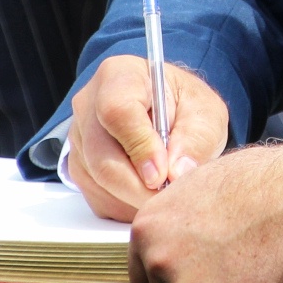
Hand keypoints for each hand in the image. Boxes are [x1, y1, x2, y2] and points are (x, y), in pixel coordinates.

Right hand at [64, 53, 229, 221]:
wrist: (169, 112)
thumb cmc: (184, 106)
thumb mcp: (204, 112)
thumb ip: (195, 139)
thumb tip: (176, 173)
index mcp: (119, 76)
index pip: (117, 111)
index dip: (140, 147)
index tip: (164, 173)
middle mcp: (89, 105)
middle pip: (101, 156)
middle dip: (139, 186)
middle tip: (171, 196)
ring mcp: (78, 138)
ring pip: (99, 183)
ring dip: (136, 198)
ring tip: (168, 191)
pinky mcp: (79, 168)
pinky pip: (98, 198)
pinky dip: (128, 205)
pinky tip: (151, 193)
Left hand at [130, 135, 282, 282]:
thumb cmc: (263, 182)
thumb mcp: (204, 184)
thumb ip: (178, 216)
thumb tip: (176, 229)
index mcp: (148, 228)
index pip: (139, 271)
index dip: (163, 273)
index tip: (185, 272)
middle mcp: (159, 261)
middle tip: (226, 270)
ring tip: (251, 268)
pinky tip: (267, 279)